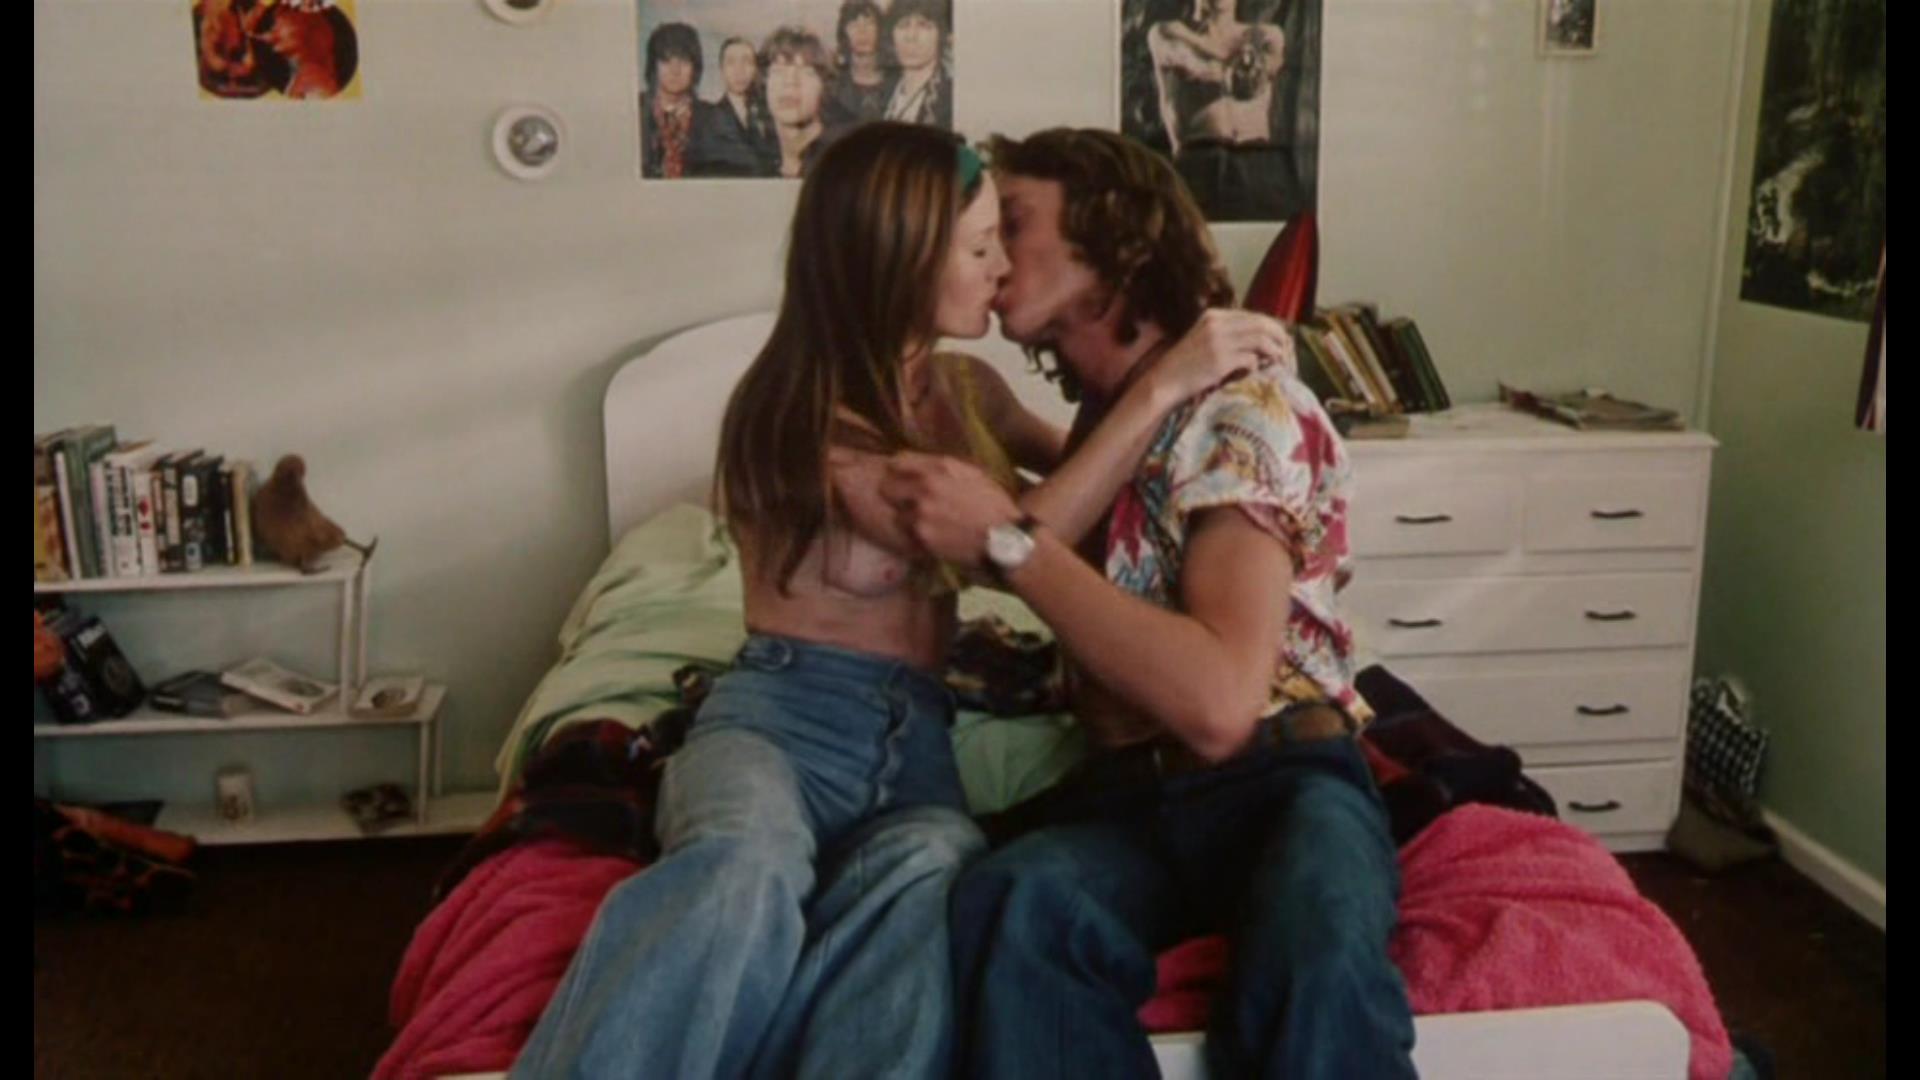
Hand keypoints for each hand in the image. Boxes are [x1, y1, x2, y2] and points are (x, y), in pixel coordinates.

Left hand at [879, 452, 1021, 568]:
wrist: (1006, 539)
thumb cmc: (995, 506)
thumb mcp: (974, 474)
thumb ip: (946, 468)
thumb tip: (923, 466)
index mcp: (941, 467)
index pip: (898, 461)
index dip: (898, 470)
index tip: (901, 478)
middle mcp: (926, 486)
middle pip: (887, 487)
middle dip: (896, 496)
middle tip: (906, 504)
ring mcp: (920, 512)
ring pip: (896, 515)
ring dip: (906, 520)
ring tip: (923, 525)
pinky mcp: (921, 536)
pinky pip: (906, 535)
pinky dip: (914, 538)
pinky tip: (931, 538)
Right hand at [1145, 309, 1296, 401]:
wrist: (1163, 382)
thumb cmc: (1184, 366)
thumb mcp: (1204, 339)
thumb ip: (1227, 334)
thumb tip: (1259, 339)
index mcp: (1214, 315)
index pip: (1253, 316)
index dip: (1272, 328)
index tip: (1280, 342)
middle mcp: (1218, 323)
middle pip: (1262, 324)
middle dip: (1280, 338)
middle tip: (1287, 352)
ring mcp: (1219, 341)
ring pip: (1261, 339)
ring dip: (1274, 352)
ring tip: (1277, 363)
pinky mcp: (1220, 360)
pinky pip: (1251, 359)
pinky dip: (1257, 366)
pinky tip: (1253, 373)